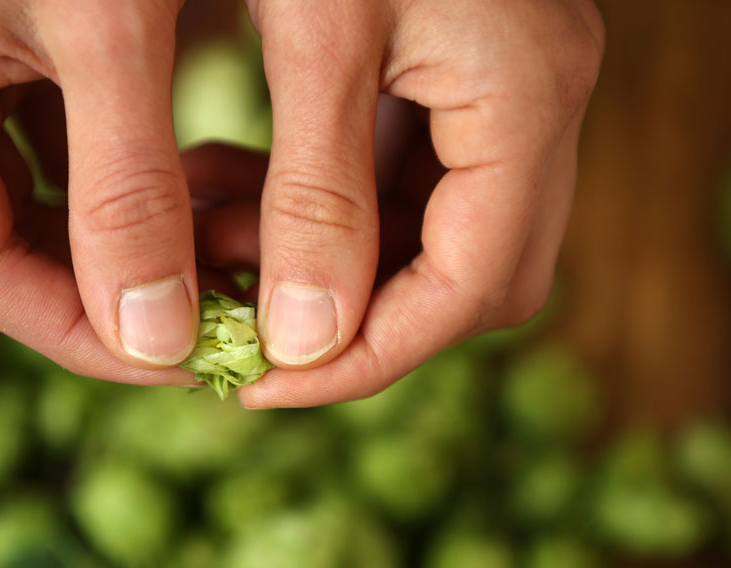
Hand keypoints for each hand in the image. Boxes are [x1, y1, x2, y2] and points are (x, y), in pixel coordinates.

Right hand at [0, 0, 219, 384]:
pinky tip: (190, 203)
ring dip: (122, 244)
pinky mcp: (13, 47)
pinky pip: (65, 147)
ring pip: (38, 203)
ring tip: (211, 276)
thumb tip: (155, 339)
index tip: (171, 365)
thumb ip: (127, 187)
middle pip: (4, 245)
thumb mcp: (111, 35)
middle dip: (107, 293)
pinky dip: (125, 186)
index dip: (73, 333)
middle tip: (204, 330)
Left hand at [209, 0, 603, 406]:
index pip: (471, 286)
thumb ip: (315, 194)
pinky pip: (401, 177)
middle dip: (355, 315)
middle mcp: (538, 107)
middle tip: (250, 321)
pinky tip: (240, 189)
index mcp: (528, 100)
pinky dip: (323, 203)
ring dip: (324, 257)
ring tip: (214, 238)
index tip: (268, 385)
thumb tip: (301, 342)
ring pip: (430, 234)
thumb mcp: (317, 40)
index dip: (370, 356)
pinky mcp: (458, 77)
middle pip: (470, 277)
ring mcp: (505, 93)